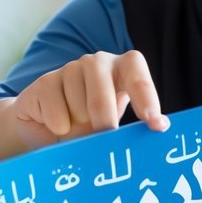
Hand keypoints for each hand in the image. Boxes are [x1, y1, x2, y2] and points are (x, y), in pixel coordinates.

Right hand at [11, 51, 168, 148]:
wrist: (46, 124)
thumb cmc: (89, 123)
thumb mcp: (112, 124)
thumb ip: (130, 126)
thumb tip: (156, 129)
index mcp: (122, 69)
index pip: (137, 74)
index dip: (147, 97)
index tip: (155, 124)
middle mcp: (96, 63)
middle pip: (102, 97)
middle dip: (104, 123)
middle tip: (103, 139)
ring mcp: (69, 69)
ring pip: (77, 108)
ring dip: (77, 128)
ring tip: (75, 126)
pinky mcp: (45, 82)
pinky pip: (56, 113)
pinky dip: (58, 128)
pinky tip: (56, 124)